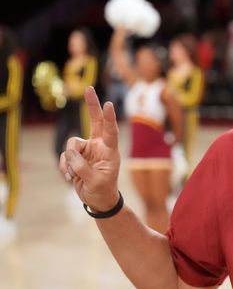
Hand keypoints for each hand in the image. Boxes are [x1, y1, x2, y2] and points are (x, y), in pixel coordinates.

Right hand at [59, 86, 121, 210]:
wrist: (97, 200)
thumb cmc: (102, 190)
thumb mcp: (94, 181)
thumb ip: (82, 166)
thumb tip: (70, 153)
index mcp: (110, 151)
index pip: (111, 131)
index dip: (109, 118)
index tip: (109, 104)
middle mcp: (99, 146)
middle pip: (94, 121)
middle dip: (92, 105)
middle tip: (89, 88)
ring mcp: (87, 150)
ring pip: (71, 145)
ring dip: (70, 161)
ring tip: (75, 175)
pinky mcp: (76, 156)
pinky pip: (65, 156)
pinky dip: (65, 167)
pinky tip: (71, 177)